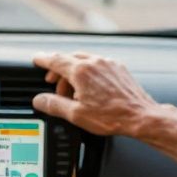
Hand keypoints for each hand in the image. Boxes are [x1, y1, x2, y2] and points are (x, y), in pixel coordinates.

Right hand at [31, 52, 161, 136]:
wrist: (140, 116)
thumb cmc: (112, 116)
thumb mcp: (76, 115)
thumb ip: (54, 105)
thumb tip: (39, 100)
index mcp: (81, 71)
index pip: (55, 60)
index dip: (43, 60)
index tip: (36, 59)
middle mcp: (95, 62)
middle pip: (69, 59)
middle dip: (58, 70)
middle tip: (53, 83)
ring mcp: (108, 64)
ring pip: (84, 60)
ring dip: (74, 72)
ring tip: (73, 91)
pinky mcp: (119, 68)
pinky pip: (98, 64)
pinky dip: (89, 72)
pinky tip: (90, 87)